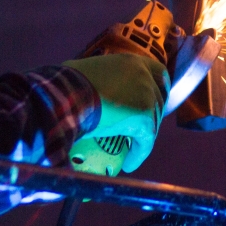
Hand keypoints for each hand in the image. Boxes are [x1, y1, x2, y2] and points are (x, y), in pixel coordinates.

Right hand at [61, 54, 166, 174]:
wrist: (66, 95)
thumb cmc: (67, 82)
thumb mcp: (89, 70)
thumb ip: (101, 77)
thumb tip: (90, 87)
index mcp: (133, 62)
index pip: (159, 73)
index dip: (159, 88)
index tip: (154, 101)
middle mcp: (144, 76)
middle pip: (159, 99)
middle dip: (153, 114)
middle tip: (140, 128)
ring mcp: (147, 96)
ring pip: (152, 122)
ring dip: (142, 136)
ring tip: (131, 149)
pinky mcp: (144, 118)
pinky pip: (145, 141)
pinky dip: (138, 153)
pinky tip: (130, 163)